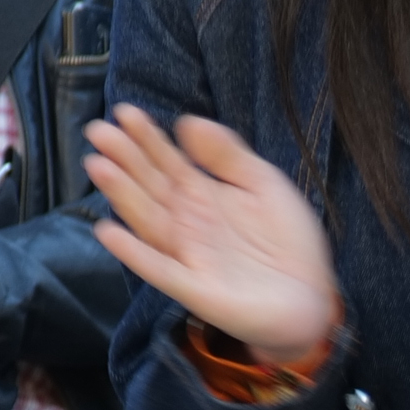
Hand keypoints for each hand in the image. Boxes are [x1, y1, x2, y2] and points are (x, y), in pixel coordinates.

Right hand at [87, 104, 342, 368]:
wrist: (312, 298)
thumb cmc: (286, 240)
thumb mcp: (264, 183)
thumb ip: (228, 154)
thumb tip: (188, 120)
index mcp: (202, 194)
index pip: (167, 160)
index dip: (147, 136)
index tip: (125, 111)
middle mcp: (187, 222)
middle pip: (150, 185)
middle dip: (125, 158)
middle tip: (98, 130)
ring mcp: (187, 253)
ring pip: (147, 219)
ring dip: (121, 194)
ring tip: (98, 166)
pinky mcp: (194, 287)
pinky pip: (159, 268)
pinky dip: (134, 252)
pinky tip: (108, 232)